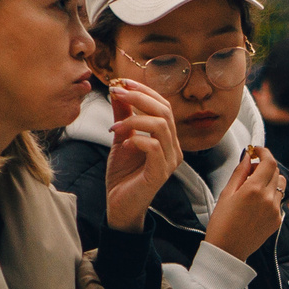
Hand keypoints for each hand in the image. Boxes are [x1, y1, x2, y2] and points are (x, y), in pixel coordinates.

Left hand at [101, 79, 182, 232]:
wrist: (119, 206)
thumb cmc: (123, 175)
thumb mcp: (121, 139)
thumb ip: (123, 116)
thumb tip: (118, 92)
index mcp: (167, 138)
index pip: (163, 105)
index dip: (144, 90)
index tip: (122, 83)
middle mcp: (173, 148)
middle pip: (165, 111)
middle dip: (139, 97)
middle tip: (118, 92)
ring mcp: (170, 161)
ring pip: (161, 126)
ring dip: (135, 119)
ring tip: (115, 126)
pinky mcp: (160, 173)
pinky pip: (153, 147)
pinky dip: (136, 139)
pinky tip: (124, 143)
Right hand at [205, 145, 287, 259]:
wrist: (227, 250)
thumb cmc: (222, 223)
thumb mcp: (226, 193)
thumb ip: (240, 172)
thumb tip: (248, 157)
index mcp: (254, 189)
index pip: (269, 162)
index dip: (264, 152)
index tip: (257, 150)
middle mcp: (268, 198)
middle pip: (276, 171)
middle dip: (265, 165)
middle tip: (250, 169)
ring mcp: (275, 210)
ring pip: (280, 185)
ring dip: (270, 180)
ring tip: (254, 187)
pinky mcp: (277, 220)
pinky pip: (279, 200)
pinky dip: (271, 195)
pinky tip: (257, 203)